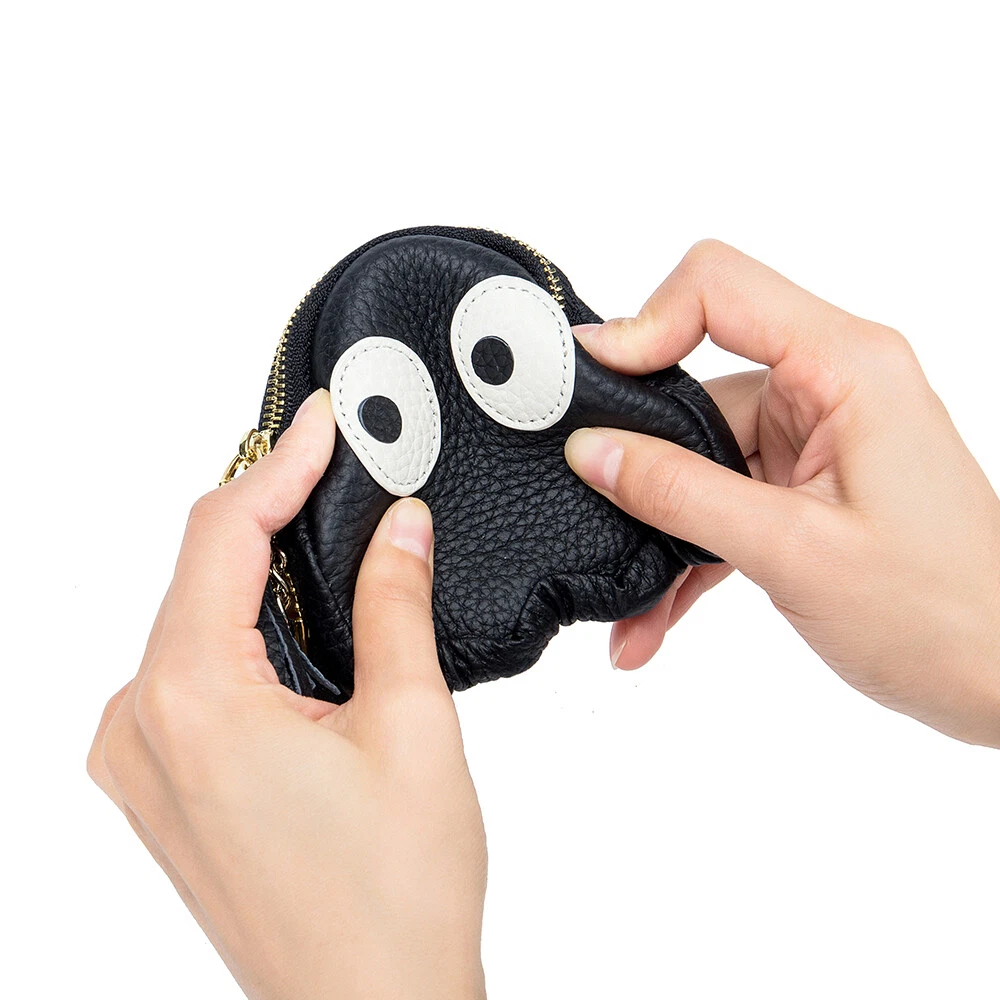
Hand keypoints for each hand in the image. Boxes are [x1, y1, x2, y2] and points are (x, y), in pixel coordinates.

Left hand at [87, 389, 486, 999]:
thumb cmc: (391, 899)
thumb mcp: (411, 725)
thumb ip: (394, 604)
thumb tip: (397, 525)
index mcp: (189, 701)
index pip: (221, 534)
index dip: (278, 464)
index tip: (320, 421)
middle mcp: (138, 727)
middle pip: (199, 571)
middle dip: (266, 507)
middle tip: (330, 457)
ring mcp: (138, 762)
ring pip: (193, 619)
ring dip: (256, 567)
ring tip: (323, 521)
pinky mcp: (160, 786)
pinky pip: (188, 670)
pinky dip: (241, 626)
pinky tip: (296, 614)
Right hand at [566, 240, 999, 747]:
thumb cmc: (944, 613)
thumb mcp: (794, 551)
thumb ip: (684, 495)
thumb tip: (597, 452)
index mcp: (847, 366)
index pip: (719, 288)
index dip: (642, 323)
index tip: (590, 384)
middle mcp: (830, 385)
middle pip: (697, 385)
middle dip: (641, 462)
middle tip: (594, 513)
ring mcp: (816, 436)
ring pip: (701, 456)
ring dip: (662, 530)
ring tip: (634, 609)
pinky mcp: (805, 482)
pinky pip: (724, 497)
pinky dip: (690, 551)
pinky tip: (658, 616)